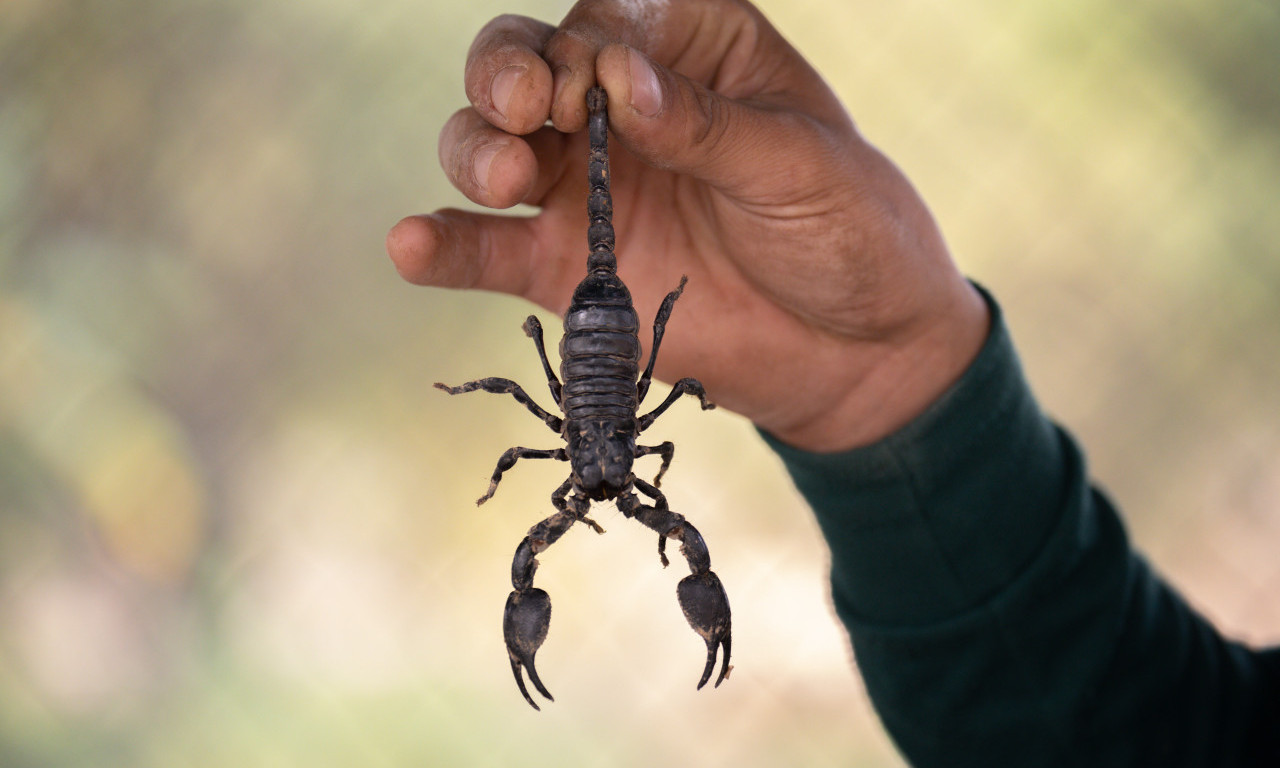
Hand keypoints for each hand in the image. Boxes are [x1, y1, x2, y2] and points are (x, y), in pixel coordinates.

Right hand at [387, 0, 987, 451]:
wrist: (858, 352)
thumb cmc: (848, 231)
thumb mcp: (799, 165)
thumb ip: (707, 125)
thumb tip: (620, 82)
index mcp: (690, 51)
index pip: (609, 16)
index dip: (587, 39)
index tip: (602, 83)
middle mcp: (622, 109)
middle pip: (525, 64)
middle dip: (507, 75)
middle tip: (525, 108)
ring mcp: (587, 188)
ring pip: (490, 145)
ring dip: (474, 149)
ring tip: (501, 175)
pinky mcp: (567, 268)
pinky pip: (489, 249)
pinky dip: (445, 245)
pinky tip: (413, 243)